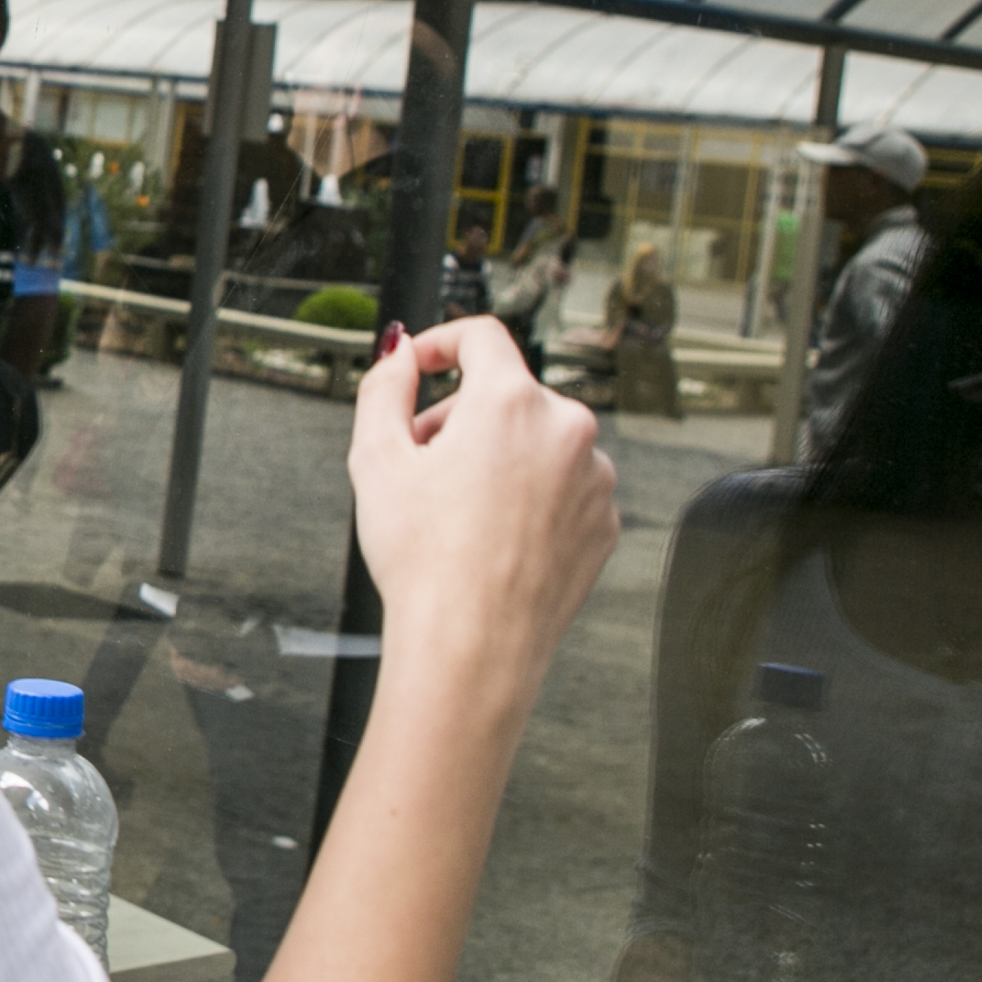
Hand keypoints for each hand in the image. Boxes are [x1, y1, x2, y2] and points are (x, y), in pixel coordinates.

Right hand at [347, 316, 616, 720]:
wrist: (473, 645)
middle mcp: (567, 430)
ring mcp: (594, 479)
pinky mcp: (605, 522)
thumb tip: (398, 351)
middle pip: (507, 394)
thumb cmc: (425, 561)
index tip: (421, 367)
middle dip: (460, 416)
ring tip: (456, 511)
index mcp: (512, 403)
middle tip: (419, 463)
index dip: (441, 343)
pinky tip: (492, 536)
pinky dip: (529, 496)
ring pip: (537, 442)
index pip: (482, 336)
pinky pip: (563, 486)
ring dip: (497, 456)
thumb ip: (384, 385)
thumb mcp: (375, 459)